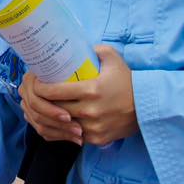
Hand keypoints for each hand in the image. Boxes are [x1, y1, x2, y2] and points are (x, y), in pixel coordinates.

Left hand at [21, 45, 138, 146]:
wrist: (147, 106)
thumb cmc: (127, 81)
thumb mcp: (112, 58)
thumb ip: (94, 49)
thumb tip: (76, 44)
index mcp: (91, 90)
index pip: (55, 91)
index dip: (40, 88)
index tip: (35, 83)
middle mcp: (90, 111)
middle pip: (55, 109)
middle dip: (42, 102)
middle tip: (36, 95)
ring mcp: (92, 127)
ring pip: (61, 125)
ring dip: (50, 117)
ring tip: (42, 108)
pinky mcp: (96, 139)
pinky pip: (72, 136)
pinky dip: (63, 130)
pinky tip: (56, 122)